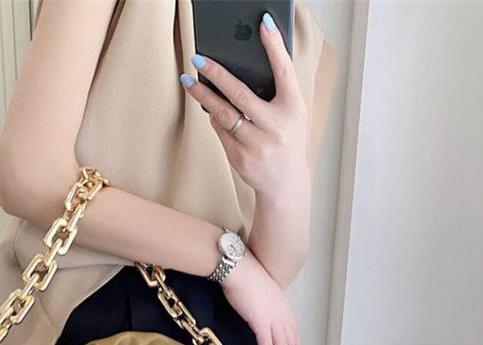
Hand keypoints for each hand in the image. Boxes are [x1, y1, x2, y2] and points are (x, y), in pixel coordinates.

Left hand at [181, 14, 308, 203]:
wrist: (286, 184)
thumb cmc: (288, 140)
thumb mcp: (293, 114)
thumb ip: (278, 92)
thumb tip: (242, 67)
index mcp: (293, 109)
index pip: (284, 71)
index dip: (274, 46)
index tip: (263, 23)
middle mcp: (275, 127)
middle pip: (240, 95)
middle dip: (217, 74)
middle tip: (198, 58)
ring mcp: (257, 145)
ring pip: (224, 114)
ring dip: (203, 96)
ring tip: (189, 81)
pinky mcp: (240, 159)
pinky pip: (220, 132)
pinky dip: (214, 119)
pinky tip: (210, 109)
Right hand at [220, 252, 299, 344]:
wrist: (237, 268)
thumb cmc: (243, 273)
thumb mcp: (260, 288)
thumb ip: (264, 300)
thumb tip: (258, 308)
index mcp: (282, 303)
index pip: (294, 328)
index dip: (296, 344)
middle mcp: (281, 312)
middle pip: (289, 341)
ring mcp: (273, 317)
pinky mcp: (261, 322)